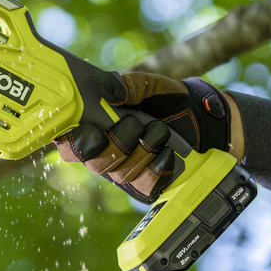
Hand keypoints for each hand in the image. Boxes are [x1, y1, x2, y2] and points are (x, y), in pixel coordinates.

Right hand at [54, 71, 234, 203]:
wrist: (202, 118)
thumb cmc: (167, 100)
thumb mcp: (149, 85)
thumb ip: (128, 85)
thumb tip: (104, 85)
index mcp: (95, 127)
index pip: (68, 143)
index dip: (73, 141)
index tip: (91, 130)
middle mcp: (105, 152)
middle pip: (93, 163)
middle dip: (117, 143)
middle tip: (135, 123)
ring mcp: (124, 171)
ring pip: (120, 173)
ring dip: (143, 150)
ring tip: (160, 130)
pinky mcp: (146, 185)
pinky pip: (144, 185)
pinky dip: (157, 167)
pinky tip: (168, 152)